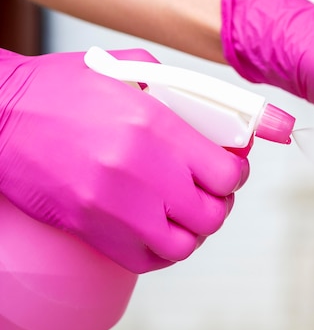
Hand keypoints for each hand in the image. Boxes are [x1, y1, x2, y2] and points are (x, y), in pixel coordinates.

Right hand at [0, 48, 248, 272]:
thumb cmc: (60, 88)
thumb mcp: (128, 69)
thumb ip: (182, 93)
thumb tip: (224, 120)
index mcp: (153, 125)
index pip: (226, 173)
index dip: (236, 174)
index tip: (231, 169)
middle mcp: (138, 170)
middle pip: (212, 213)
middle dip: (220, 203)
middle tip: (210, 191)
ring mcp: (113, 207)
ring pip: (183, 245)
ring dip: (194, 230)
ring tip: (186, 212)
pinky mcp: (91, 230)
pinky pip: (147, 260)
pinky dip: (163, 249)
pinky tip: (159, 227)